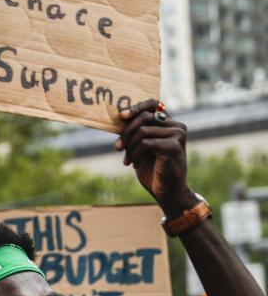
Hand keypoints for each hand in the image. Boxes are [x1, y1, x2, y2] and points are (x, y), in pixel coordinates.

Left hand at [116, 100, 194, 216]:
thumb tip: (120, 117)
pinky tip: (134, 164)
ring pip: (142, 131)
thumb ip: (136, 131)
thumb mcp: (141, 147)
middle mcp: (176, 126)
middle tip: (118, 148)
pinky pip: (145, 143)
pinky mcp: (174, 147)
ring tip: (128, 160)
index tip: (121, 116)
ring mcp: (177, 136)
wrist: (166, 191)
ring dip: (129, 147)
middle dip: (126, 132)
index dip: (136, 107)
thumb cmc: (153, 170)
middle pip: (144, 117)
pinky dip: (135, 154)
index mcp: (169, 124)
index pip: (154, 104)